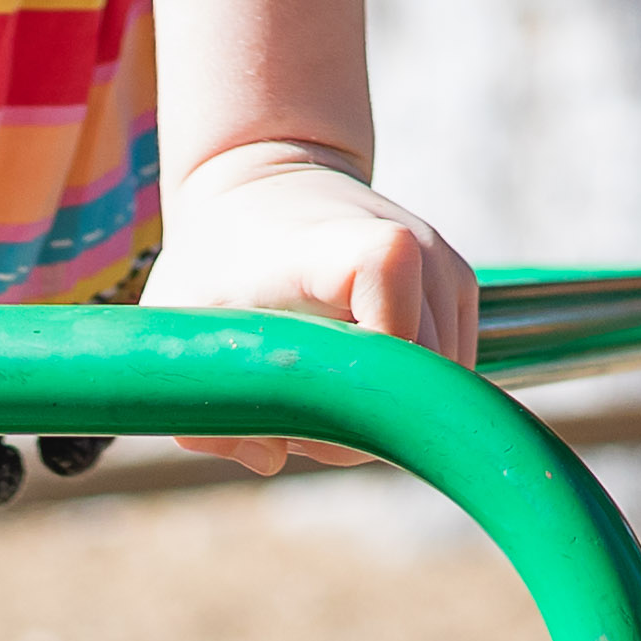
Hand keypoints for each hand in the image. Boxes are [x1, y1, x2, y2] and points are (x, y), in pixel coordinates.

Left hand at [143, 140, 474, 472]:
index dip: (373, 352)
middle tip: (299, 412)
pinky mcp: (458, 284)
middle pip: (419, 369)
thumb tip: (272, 459)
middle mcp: (410, 245)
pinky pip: (451, 371)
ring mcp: (443, 264)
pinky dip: (408, 391)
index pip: (387, 270)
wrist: (262, 181)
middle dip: (363, 418)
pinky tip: (359, 373)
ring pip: (440, 383)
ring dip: (387, 409)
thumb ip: (206, 408)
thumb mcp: (182, 322)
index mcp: (333, 245)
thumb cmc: (217, 258)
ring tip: (325, 387)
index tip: (326, 394)